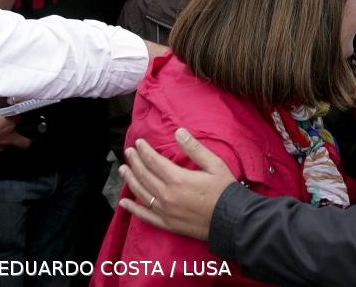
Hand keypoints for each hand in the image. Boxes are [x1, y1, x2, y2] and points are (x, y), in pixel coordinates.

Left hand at [118, 128, 234, 241]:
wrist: (231, 219)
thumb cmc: (225, 190)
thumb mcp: (214, 164)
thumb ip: (194, 148)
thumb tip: (179, 132)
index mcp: (177, 179)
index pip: (154, 161)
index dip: (145, 151)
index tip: (139, 142)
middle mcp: (166, 195)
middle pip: (144, 175)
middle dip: (135, 162)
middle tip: (129, 152)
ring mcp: (164, 211)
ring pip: (141, 193)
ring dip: (130, 180)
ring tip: (124, 170)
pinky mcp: (166, 224)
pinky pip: (144, 216)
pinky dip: (132, 209)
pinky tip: (124, 203)